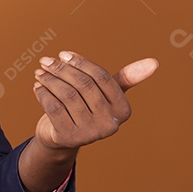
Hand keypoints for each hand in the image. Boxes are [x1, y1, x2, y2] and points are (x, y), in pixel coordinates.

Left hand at [32, 51, 157, 151]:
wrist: (63, 137)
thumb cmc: (87, 108)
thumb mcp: (105, 94)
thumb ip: (125, 79)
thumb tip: (154, 62)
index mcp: (123, 110)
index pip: (101, 78)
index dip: (81, 63)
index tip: (63, 54)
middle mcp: (110, 124)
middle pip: (83, 85)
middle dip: (62, 69)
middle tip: (45, 61)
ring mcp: (90, 133)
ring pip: (67, 95)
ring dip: (50, 79)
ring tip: (40, 71)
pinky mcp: (69, 137)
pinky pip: (54, 108)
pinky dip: (43, 94)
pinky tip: (38, 86)